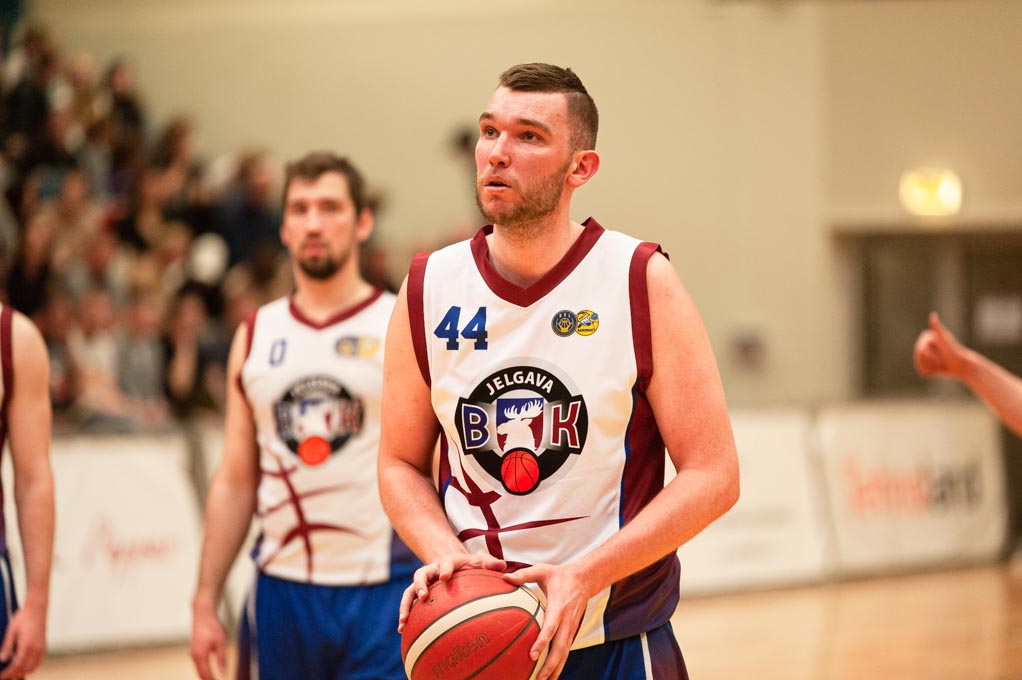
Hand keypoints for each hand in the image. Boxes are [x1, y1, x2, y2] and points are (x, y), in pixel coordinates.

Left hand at [0, 605, 45, 678]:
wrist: (37, 609)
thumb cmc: (23, 618)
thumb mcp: (11, 631)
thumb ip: (7, 646)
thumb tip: (3, 659)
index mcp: (27, 644)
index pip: (17, 665)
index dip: (8, 673)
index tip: (2, 676)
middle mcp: (36, 648)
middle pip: (25, 668)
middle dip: (15, 674)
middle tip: (6, 675)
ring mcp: (41, 647)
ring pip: (33, 667)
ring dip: (23, 671)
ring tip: (14, 672)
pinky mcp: (44, 646)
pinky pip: (38, 661)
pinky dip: (31, 667)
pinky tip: (24, 666)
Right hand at [190, 604, 227, 679]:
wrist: (203, 614)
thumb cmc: (213, 626)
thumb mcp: (221, 642)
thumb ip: (222, 658)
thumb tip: (223, 672)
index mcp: (201, 655)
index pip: (206, 674)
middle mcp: (194, 656)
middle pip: (200, 673)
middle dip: (208, 679)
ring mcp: (192, 653)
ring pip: (198, 669)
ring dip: (205, 676)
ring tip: (214, 679)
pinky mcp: (193, 649)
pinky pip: (197, 664)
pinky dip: (203, 669)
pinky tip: (209, 671)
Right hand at [398, 553, 505, 632]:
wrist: (452, 563)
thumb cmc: (468, 565)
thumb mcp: (479, 561)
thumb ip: (489, 563)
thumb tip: (502, 565)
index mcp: (448, 562)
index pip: (446, 563)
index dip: (445, 568)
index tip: (445, 576)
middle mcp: (431, 570)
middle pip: (421, 574)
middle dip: (420, 585)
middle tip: (423, 596)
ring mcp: (423, 582)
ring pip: (409, 591)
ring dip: (405, 605)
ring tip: (404, 622)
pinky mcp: (418, 593)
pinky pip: (408, 603)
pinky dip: (405, 615)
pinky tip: (403, 630)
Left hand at [504, 563, 589, 679]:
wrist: (585, 579)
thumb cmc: (560, 575)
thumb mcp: (543, 570)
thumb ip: (525, 574)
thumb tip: (505, 577)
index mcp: (559, 607)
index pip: (551, 628)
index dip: (542, 642)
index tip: (532, 655)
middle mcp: (567, 621)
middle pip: (560, 648)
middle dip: (550, 665)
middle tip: (537, 678)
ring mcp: (571, 628)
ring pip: (564, 653)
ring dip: (555, 669)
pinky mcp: (572, 632)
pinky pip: (565, 651)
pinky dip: (559, 664)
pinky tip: (550, 675)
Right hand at [914, 312, 966, 378]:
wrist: (963, 365)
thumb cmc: (955, 351)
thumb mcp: (945, 340)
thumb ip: (937, 328)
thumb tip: (933, 315)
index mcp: (927, 337)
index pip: (919, 350)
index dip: (930, 355)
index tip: (942, 351)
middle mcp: (925, 344)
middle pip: (918, 357)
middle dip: (931, 361)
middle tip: (943, 360)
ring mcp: (926, 354)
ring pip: (919, 365)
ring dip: (931, 367)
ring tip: (942, 364)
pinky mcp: (928, 364)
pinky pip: (921, 371)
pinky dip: (930, 373)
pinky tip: (939, 369)